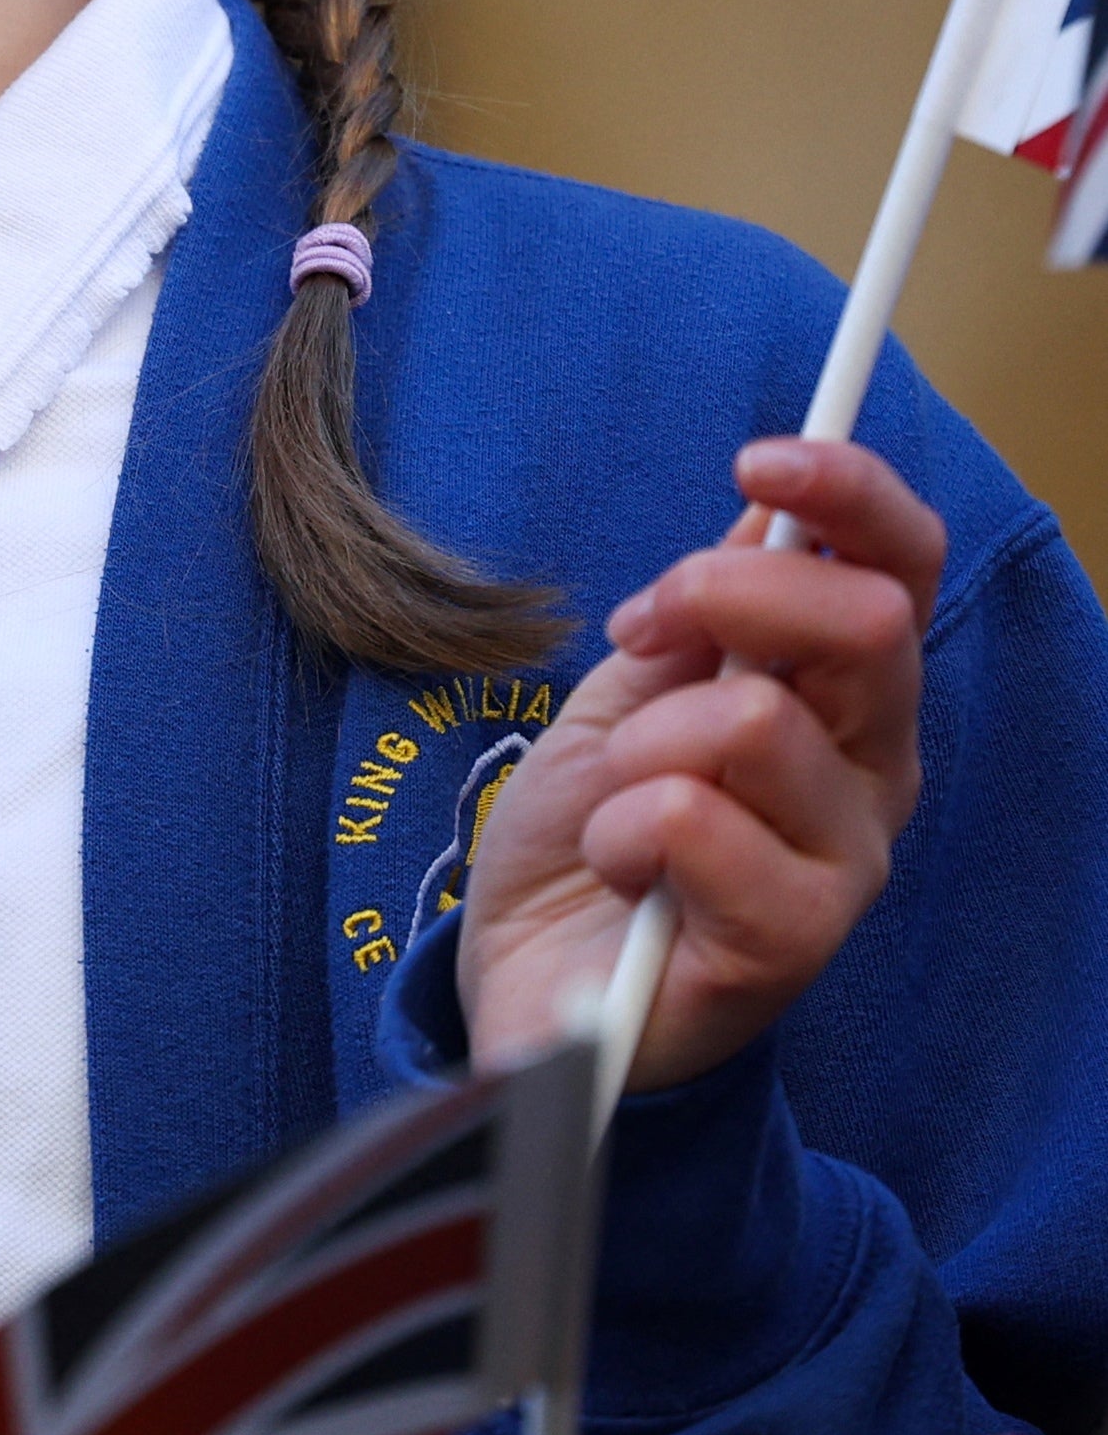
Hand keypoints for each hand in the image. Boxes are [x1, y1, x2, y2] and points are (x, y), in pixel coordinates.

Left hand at [457, 438, 937, 1088]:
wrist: (535, 974)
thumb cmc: (593, 831)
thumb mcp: (633, 692)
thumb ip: (708, 612)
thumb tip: (765, 512)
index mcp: (843, 700)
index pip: (900, 570)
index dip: (850, 496)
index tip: (762, 460)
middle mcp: (872, 774)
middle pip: (862, 624)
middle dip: (720, 597)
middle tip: (639, 636)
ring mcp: (844, 864)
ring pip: (752, 723)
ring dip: (642, 746)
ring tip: (617, 804)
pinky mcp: (789, 945)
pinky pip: (693, 822)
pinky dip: (620, 827)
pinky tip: (620, 869)